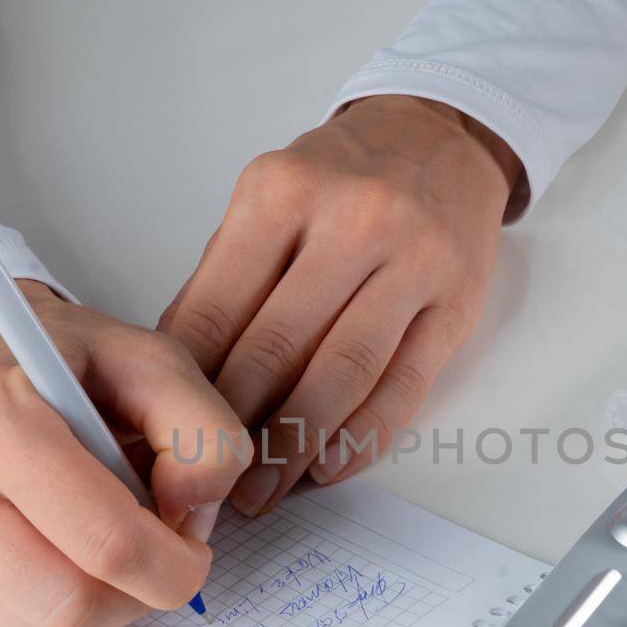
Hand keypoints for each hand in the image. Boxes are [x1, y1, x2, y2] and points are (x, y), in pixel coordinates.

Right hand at [0, 281, 249, 626]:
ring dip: (98, 603)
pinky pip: (9, 624)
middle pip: (71, 603)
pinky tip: (57, 542)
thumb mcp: (149, 359)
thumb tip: (192, 513)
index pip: (106, 542)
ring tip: (106, 542)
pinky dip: (53, 600)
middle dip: (137, 594)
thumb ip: (201, 431)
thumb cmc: (52, 354)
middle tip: (157, 552)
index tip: (193, 549)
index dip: (173, 565)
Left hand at [159, 95, 522, 514]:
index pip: (217, 310)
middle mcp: (353, 220)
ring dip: (295, 447)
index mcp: (283, 192)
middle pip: (277, 349)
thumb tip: (180, 376)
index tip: (169, 436)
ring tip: (264, 490)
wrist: (441, 136)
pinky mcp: (457, 304)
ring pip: (341, 376)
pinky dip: (361, 438)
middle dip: (236, 428)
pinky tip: (328, 468)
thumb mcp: (272, 196)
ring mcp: (413, 262)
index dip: (188, 386)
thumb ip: (228, 276)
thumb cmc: (345, 175)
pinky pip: (402, 388)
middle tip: (209, 480)